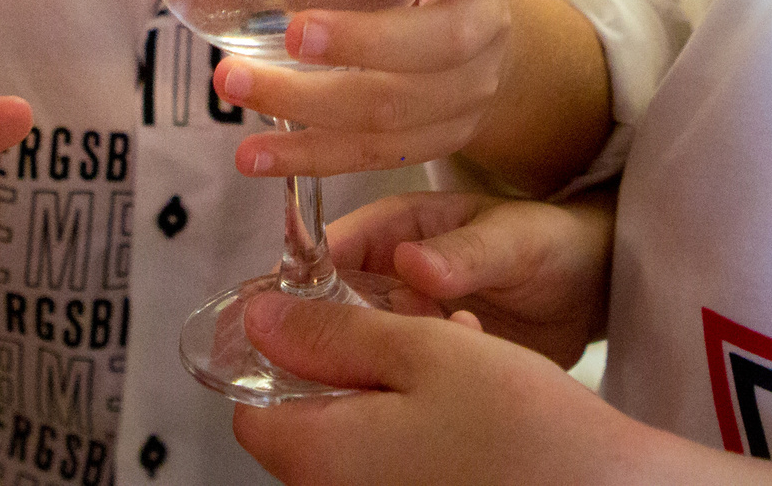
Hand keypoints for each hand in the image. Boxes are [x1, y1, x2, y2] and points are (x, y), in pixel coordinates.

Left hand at [216, 0, 513, 176]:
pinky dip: (307, 156)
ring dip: (308, 103)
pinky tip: (253, 153)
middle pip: (439, 42)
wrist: (482, 39)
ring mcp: (468, 91)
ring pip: (393, 109)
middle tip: (295, 32)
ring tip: (235, 84)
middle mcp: (487, 23)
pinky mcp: (437, 139)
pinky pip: (371, 154)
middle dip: (362, 42)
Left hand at [230, 289, 653, 485]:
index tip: (325, 308)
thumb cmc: (519, 424)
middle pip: (307, 418)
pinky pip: (396, 462)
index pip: (252, 402)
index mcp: (318, 457)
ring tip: (460, 348)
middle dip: (352, 359)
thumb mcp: (420, 348)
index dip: (282, 346)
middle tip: (415, 323)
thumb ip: (332, 332)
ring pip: (358, 434)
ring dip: (394, 385)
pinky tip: (473, 395)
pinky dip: (420, 422)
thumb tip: (259, 321)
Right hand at [323, 190, 612, 365]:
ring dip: (391, 356)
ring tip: (449, 337)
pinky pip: (402, 376)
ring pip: (364, 346)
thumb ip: (465, 252)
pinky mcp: (427, 358)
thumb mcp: (512, 240)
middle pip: (333, 307)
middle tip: (381, 342)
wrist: (592, 291)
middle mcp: (390, 275)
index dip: (305, 278)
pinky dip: (421, 380)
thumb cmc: (550, 243)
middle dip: (345, 329)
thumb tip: (411, 262)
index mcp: (397, 228)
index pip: (331, 248)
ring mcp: (407, 320)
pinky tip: (465, 361)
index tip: (299, 310)